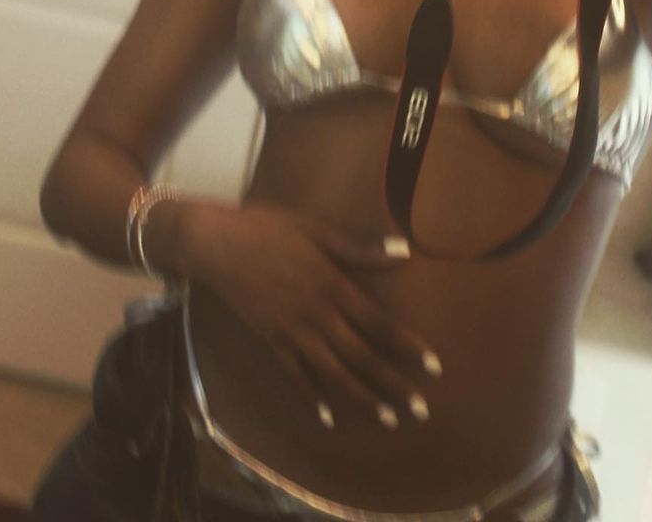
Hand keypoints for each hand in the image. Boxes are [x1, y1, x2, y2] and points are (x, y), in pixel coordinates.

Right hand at [186, 200, 438, 430]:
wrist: (218, 245)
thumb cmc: (271, 230)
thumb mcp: (319, 230)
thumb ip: (361, 247)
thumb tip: (405, 250)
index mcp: (335, 286)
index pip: (380, 324)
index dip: (408, 346)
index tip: (434, 367)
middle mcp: (319, 316)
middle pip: (363, 357)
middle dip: (394, 384)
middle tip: (421, 410)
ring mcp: (293, 332)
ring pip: (334, 374)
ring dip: (362, 398)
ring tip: (387, 420)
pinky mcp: (271, 341)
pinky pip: (296, 376)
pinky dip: (313, 398)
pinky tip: (328, 418)